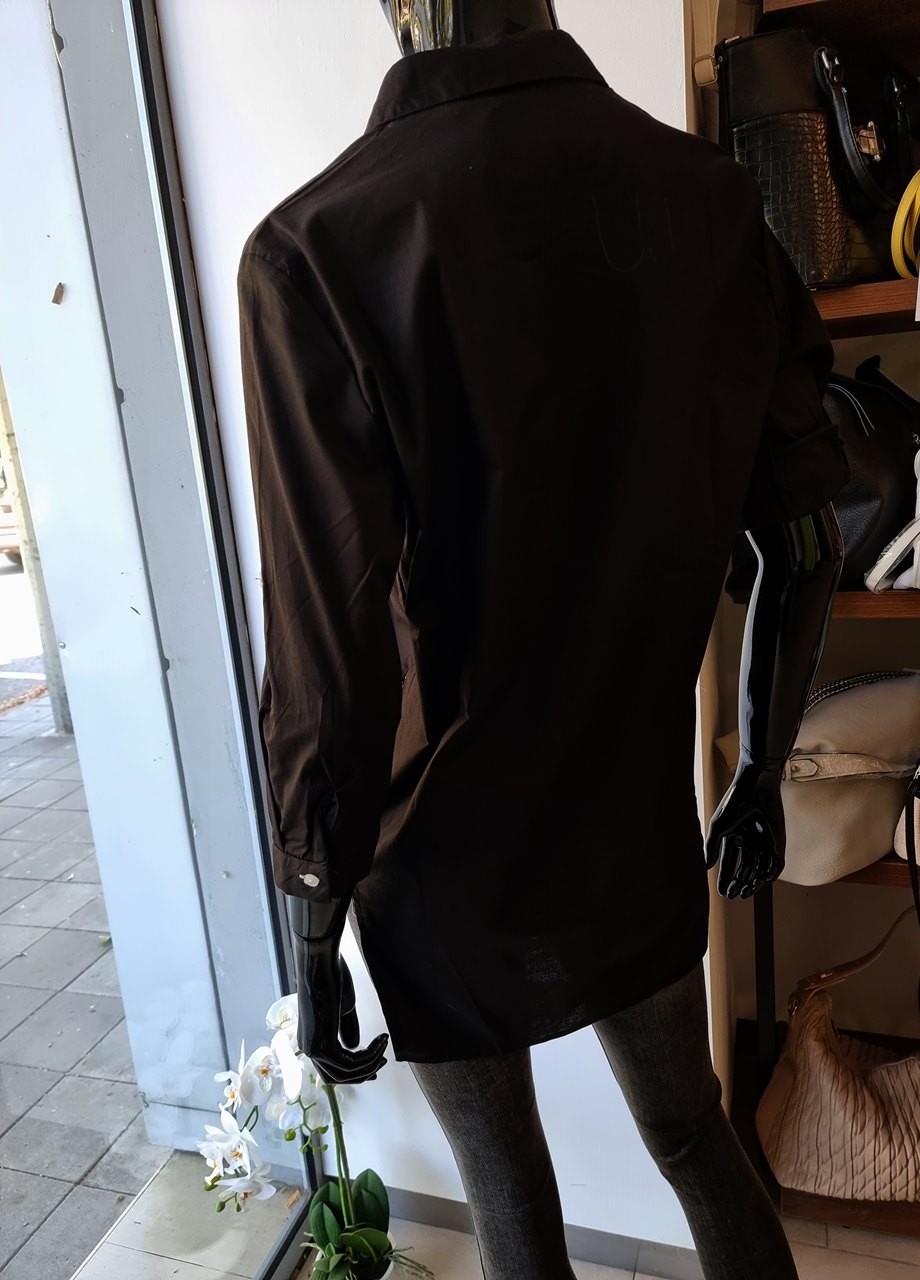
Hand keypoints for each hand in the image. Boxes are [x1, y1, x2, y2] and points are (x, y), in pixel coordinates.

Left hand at [294, 932, 387, 1085]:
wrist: (321, 963)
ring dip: (371, 1063)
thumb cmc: (330, 977)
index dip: (355, 1073)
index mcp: (311, 1039)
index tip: (376, 1065)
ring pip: (345, 1075)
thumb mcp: (343, 1007)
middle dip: (363, 1074)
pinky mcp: (323, 1046)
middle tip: (383, 1062)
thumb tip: (354, 1047)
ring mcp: (313, 1049)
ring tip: (384, 1046)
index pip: (331, 1069)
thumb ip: (347, 1028)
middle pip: (337, 1079)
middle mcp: (308, 1048)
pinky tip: (380, 1041)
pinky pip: (349, 1064)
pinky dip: (369, 1056)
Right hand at [705, 761, 785, 898]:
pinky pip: (775, 865)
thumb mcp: (719, 826)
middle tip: (732, 895)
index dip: (725, 877)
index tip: (722, 892)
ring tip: (744, 892)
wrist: (756, 786)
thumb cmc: (735, 802)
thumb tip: (706, 867)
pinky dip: (768, 876)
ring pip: (760, 869)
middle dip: (739, 883)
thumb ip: (712, 846)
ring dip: (753, 883)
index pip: (729, 862)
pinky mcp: (778, 842)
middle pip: (745, 868)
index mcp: (735, 836)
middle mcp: (750, 841)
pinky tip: (758, 883)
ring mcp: (765, 842)